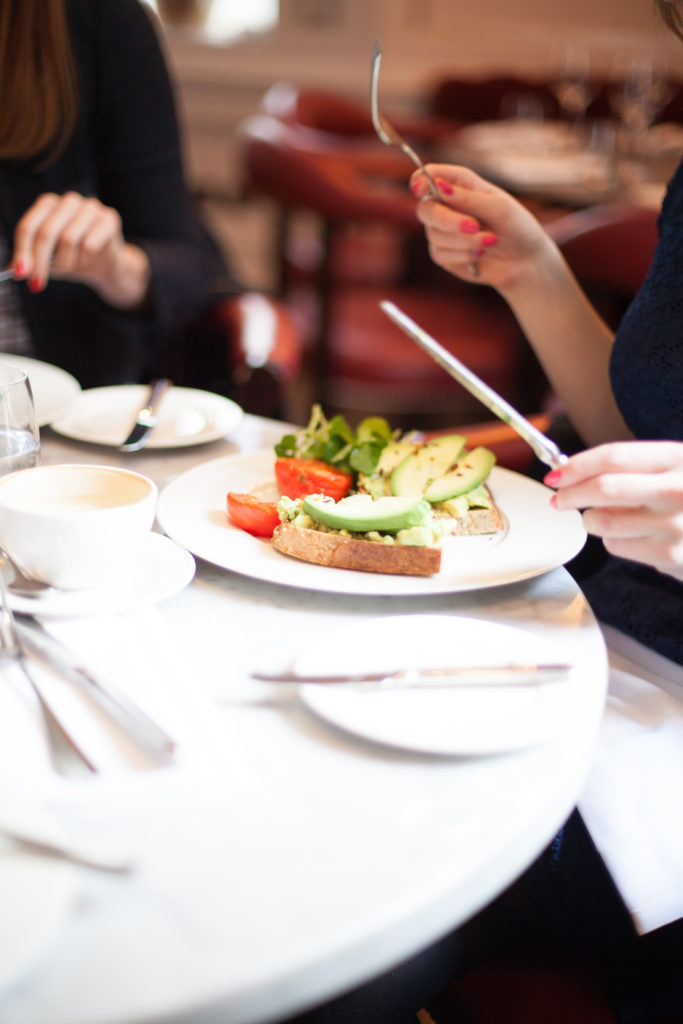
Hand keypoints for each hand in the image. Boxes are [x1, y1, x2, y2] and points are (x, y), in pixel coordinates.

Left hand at [11, 191, 149, 309]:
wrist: (107, 266)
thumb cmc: (74, 258)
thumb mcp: (47, 261)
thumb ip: (30, 262)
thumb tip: (15, 270)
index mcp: (48, 204)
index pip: (29, 227)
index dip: (23, 252)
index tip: (20, 274)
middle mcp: (68, 201)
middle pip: (46, 232)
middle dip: (40, 262)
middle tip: (38, 284)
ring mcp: (90, 207)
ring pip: (68, 239)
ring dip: (66, 263)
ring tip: (69, 268)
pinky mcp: (109, 219)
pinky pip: (90, 245)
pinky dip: (85, 261)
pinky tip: (87, 261)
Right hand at [410, 164, 555, 291]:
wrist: (524, 260)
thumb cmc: (516, 226)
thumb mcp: (498, 207)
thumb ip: (467, 198)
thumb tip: (438, 185)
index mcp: (460, 185)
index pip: (429, 175)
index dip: (420, 180)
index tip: (421, 189)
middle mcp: (447, 206)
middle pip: (425, 209)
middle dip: (448, 219)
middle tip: (474, 226)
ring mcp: (442, 231)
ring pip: (435, 235)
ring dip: (465, 240)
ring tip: (490, 241)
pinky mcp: (443, 254)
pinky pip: (440, 254)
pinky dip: (463, 254)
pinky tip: (480, 253)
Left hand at [545, 441, 682, 581]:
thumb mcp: (677, 468)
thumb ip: (636, 467)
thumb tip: (575, 472)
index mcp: (678, 458)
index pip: (615, 457)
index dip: (578, 464)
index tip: (558, 473)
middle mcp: (677, 490)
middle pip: (604, 488)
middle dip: (571, 493)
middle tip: (560, 497)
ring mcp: (675, 524)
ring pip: (603, 522)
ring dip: (591, 519)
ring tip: (598, 517)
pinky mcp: (670, 555)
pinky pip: (617, 546)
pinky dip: (613, 540)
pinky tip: (632, 535)